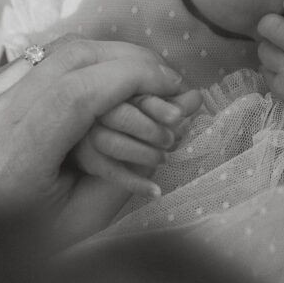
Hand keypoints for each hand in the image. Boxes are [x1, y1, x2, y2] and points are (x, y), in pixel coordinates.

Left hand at [0, 36, 185, 246]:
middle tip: (169, 79)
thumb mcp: (88, 216)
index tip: (176, 85)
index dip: (136, 76)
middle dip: (130, 60)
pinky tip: (105, 82)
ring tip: (144, 78)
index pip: (80, 88)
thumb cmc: (25, 246)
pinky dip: (79, 65)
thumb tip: (189, 107)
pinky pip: (36, 60)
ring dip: (107, 57)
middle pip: (70, 56)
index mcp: (10, 156)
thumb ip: (140, 161)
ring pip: (54, 49)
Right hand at [72, 87, 202, 197]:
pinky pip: (110, 172)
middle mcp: (100, 109)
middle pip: (122, 115)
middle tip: (171, 140)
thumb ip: (174, 103)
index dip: (159, 105)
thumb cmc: (136, 116)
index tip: (178, 116)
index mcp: (119, 90)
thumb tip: (197, 97)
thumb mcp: (155, 107)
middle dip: (151, 129)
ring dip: (144, 153)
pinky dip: (135, 183)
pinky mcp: (87, 158)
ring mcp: (90, 134)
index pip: (137, 94)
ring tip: (164, 159)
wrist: (103, 136)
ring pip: (113, 143)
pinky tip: (156, 192)